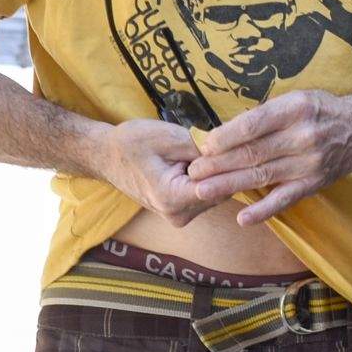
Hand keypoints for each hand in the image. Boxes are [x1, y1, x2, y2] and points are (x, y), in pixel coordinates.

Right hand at [84, 118, 220, 224]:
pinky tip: (204, 159)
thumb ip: (201, 149)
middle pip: (221, 191)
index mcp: (172, 198)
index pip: (219, 185)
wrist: (107, 156)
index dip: (232, 164)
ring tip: (214, 148)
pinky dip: (210, 177)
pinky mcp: (181, 210)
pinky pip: (207, 193)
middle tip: (233, 142)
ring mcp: (179, 215)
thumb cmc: (132, 143)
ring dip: (219, 172)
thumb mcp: (168, 137)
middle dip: (228, 167)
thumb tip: (232, 151)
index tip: (243, 146)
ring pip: (216, 193)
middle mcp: (178, 214)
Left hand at [184, 89, 351, 224]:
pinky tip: (243, 219)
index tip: (203, 145)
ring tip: (202, 191)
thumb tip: (224, 132)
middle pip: (254, 153)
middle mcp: (303, 137)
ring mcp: (309, 163)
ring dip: (229, 185)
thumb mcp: (296, 99)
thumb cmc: (320, 111)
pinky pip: (284, 199)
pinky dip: (263, 211)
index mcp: (296, 109)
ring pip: (262, 176)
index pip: (255, 125)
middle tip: (193, 171)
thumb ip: (264, 115)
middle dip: (219, 163)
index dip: (226, 137)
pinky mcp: (312, 184)